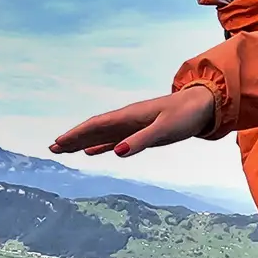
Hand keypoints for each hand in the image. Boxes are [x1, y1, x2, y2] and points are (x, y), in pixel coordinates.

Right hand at [50, 86, 217, 157]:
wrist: (204, 106)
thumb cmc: (186, 115)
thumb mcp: (165, 130)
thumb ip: (141, 140)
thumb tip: (117, 152)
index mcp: (130, 116)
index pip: (97, 125)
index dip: (77, 134)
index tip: (59, 142)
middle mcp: (128, 119)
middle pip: (95, 129)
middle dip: (74, 138)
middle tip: (53, 148)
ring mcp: (134, 125)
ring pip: (102, 134)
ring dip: (83, 142)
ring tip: (64, 149)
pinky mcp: (142, 132)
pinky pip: (115, 139)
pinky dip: (101, 145)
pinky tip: (92, 151)